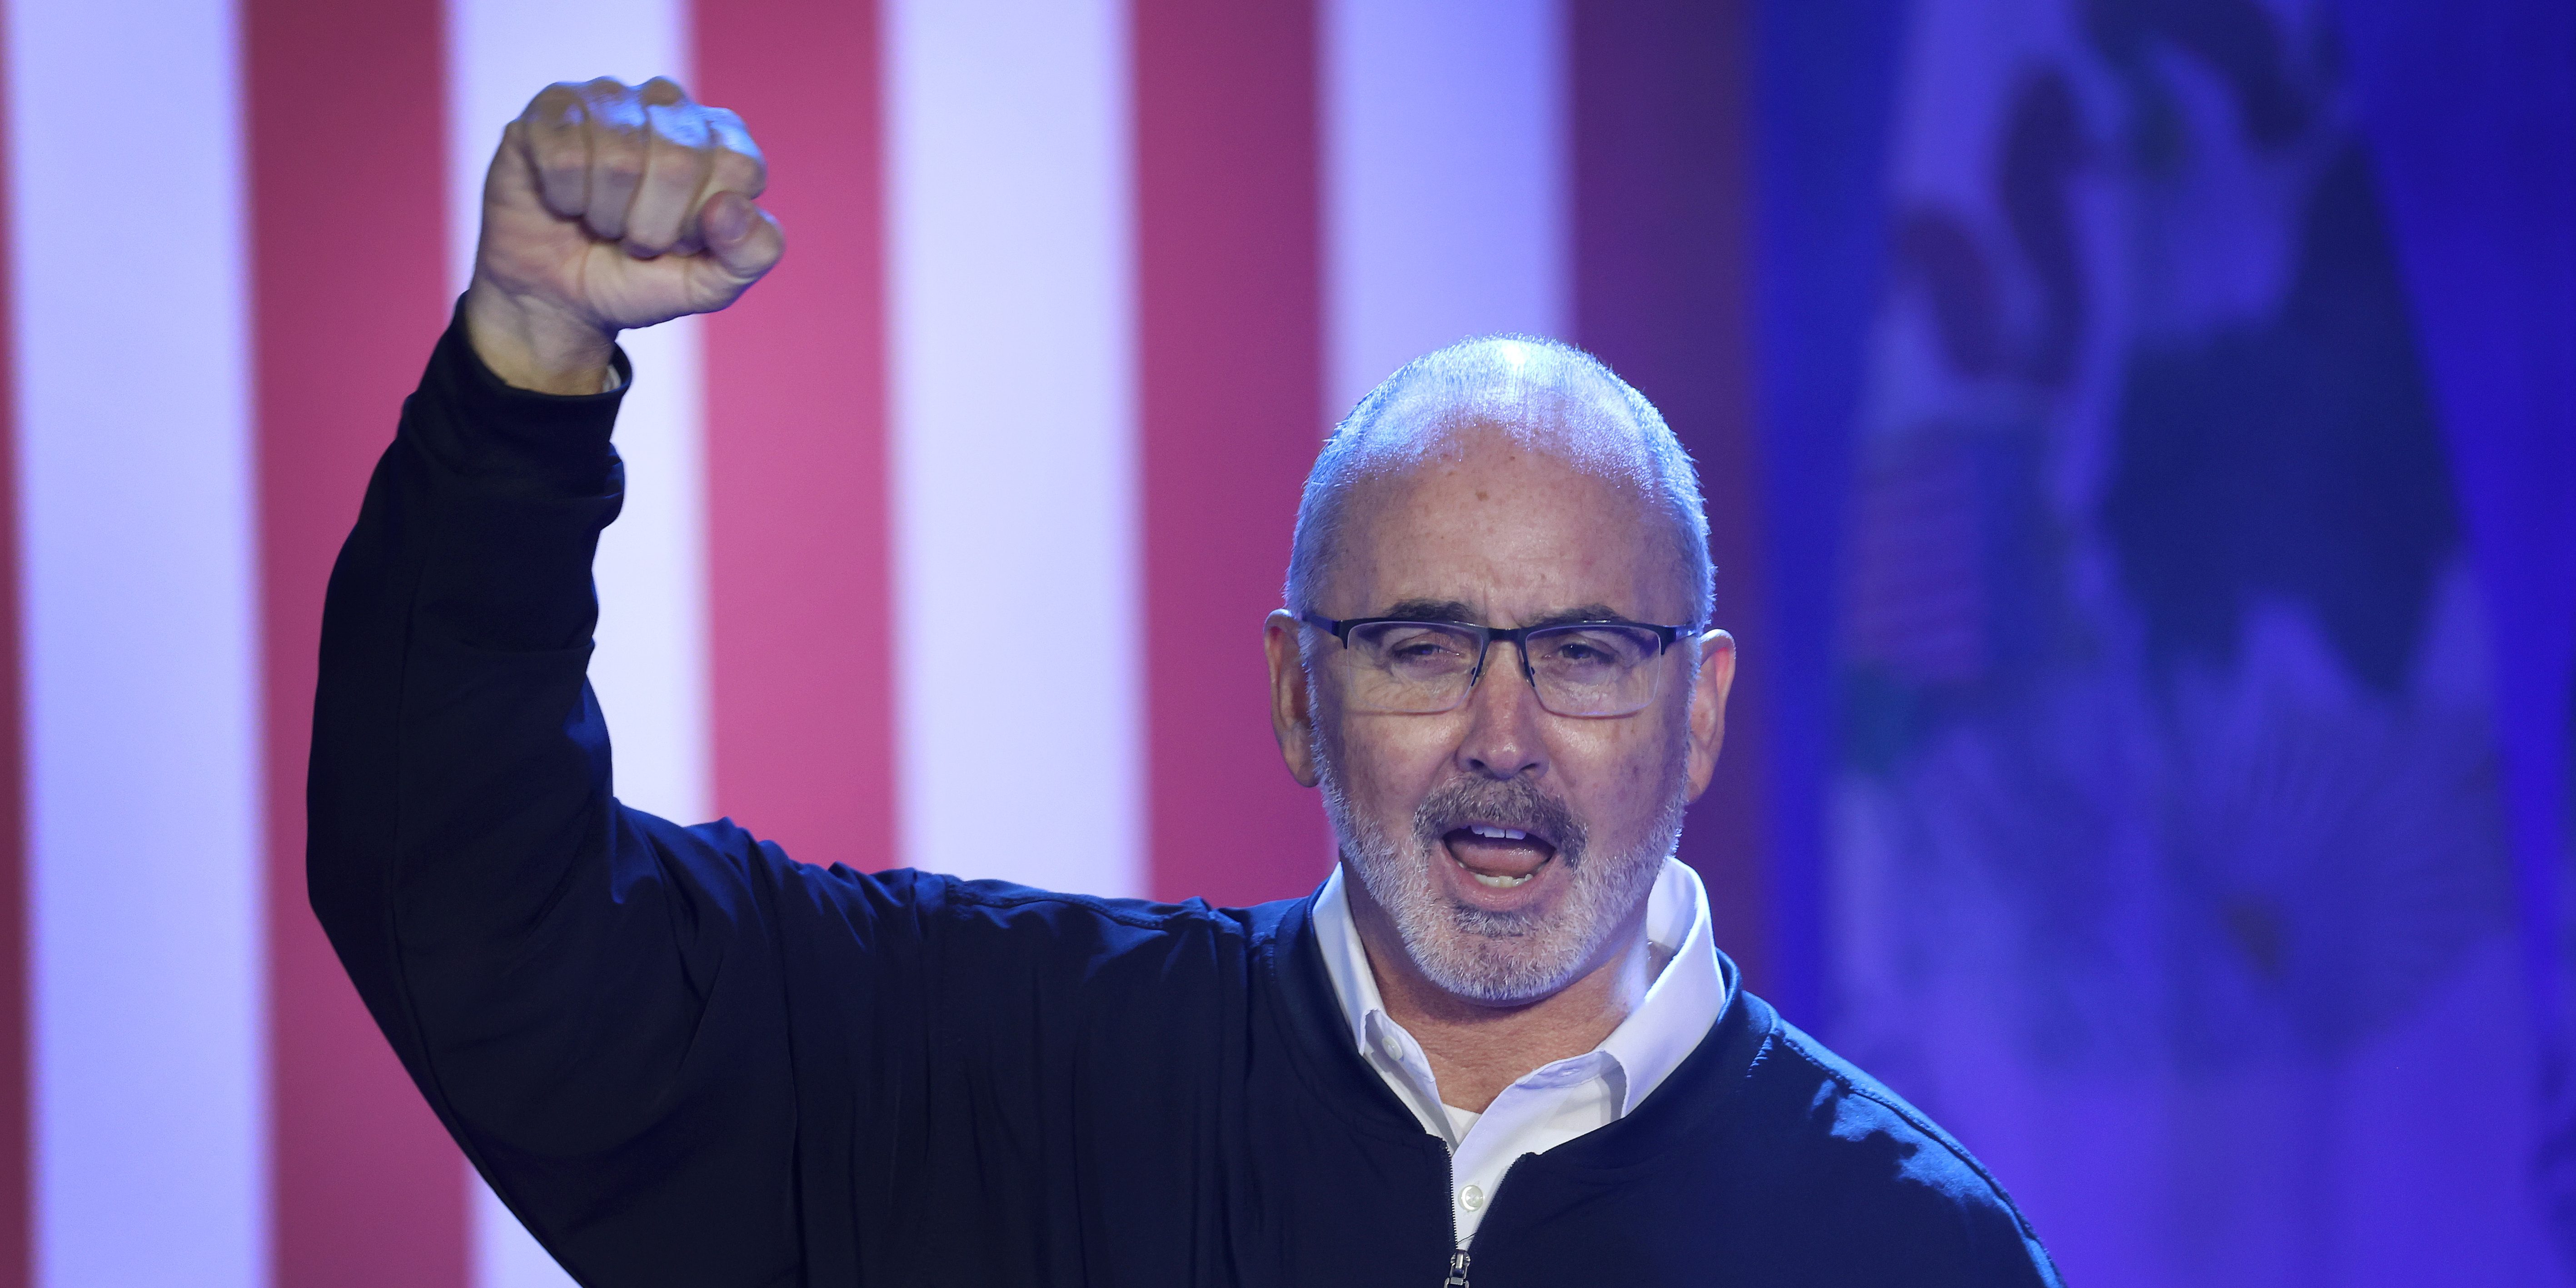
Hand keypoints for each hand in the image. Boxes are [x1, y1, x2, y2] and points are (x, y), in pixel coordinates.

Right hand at [464, 77, 783, 393]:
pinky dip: (565, 199)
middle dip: (653, 225)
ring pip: (619, 158)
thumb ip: (751, 252)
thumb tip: (732, 207)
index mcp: (724, 139)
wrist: (559, 297)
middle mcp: (670, 104)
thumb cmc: (641, 279)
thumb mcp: (711, 284)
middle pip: (679, 160)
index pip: (738, 168)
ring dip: (606, 216)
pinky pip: (564, 153)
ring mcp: (610, 99)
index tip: (682, 242)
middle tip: (636, 239)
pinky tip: (565, 202)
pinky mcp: (552, 107)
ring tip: (601, 223)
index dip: (704, 224)